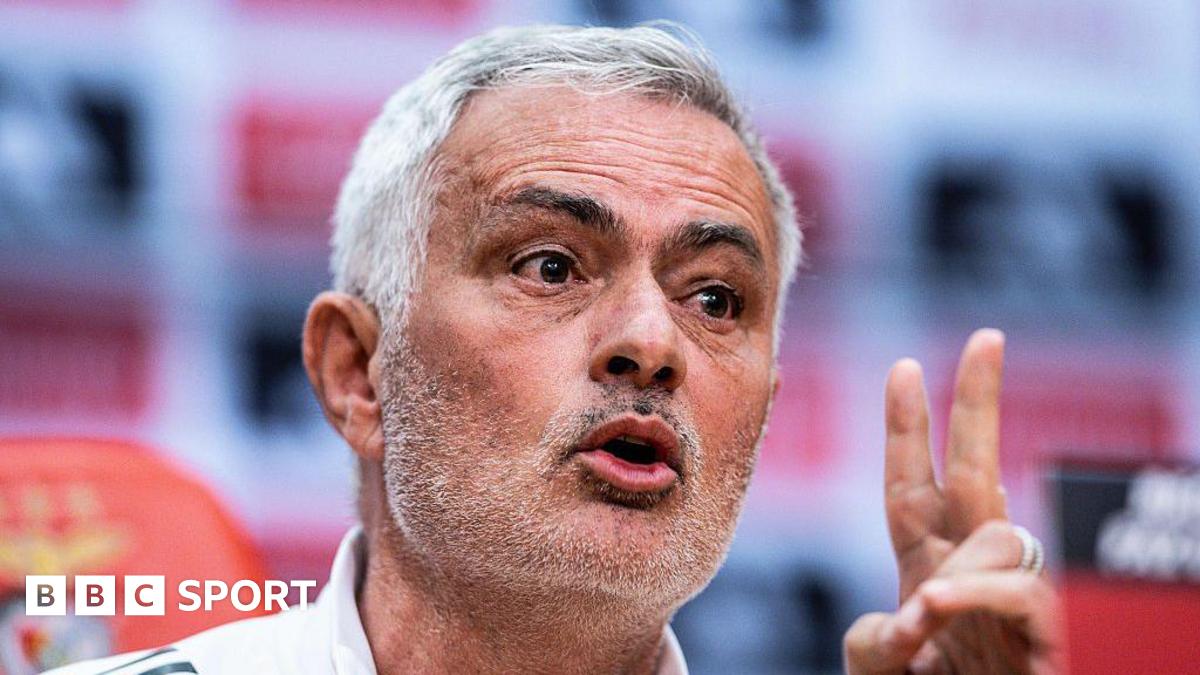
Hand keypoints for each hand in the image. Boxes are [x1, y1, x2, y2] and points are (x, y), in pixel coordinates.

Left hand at [844, 329, 1064, 673]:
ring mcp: (1010, 597)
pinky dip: (977, 594)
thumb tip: (908, 618)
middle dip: (979, 405)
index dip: (907, 429)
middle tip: (986, 338)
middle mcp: (968, 569)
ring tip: (930, 610)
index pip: (912, 487)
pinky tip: (938, 604)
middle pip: (975, 473)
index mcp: (923, 566)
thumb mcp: (881, 665)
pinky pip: (1021, 593)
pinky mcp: (1046, 634)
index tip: (904, 368)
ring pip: (1002, 537)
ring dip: (962, 566)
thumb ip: (876, 639)